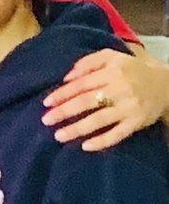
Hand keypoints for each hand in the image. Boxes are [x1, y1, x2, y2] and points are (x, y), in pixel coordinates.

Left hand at [44, 47, 168, 149]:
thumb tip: (66, 77)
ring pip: (100, 119)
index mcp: (112, 71)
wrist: (165, 84)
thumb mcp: (111, 57)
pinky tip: (85, 146)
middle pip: (87, 101)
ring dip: (77, 128)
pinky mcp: (138, 122)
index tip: (46, 103)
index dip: (62, 94)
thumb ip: (88, 62)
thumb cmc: (131, 70)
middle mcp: (120, 89)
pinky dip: (102, 141)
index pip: (81, 84)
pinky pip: (118, 134)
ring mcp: (129, 107)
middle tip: (46, 120)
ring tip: (59, 136)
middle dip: (64, 112)